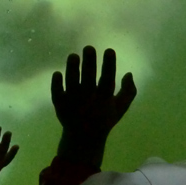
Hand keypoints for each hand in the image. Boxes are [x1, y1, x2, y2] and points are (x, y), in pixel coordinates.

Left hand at [52, 46, 135, 165]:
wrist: (84, 138)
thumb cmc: (104, 119)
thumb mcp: (120, 108)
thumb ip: (128, 91)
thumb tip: (129, 73)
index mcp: (104, 99)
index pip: (108, 79)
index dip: (109, 64)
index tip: (109, 50)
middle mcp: (88, 99)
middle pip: (88, 77)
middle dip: (89, 62)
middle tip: (88, 47)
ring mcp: (73, 101)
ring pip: (71, 82)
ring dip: (72, 68)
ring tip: (73, 56)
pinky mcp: (60, 104)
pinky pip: (57, 92)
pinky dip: (56, 84)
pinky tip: (57, 73)